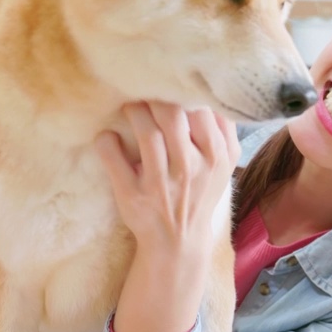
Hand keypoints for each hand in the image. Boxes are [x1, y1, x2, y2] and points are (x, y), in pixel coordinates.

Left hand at [95, 102, 239, 251]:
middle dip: (154, 98)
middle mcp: (191, 169)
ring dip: (134, 112)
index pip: (200, 108)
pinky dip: (107, 141)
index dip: (181, 92)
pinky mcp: (132, 195)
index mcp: (217, 156)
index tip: (170, 88)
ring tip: (131, 108)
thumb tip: (210, 89)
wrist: (178, 242)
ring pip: (146, 133)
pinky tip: (109, 137)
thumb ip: (224, 129)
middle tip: (146, 95)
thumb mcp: (224, 165)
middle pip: (171, 115)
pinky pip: (113, 158)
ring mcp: (161, 183)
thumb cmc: (199, 193)